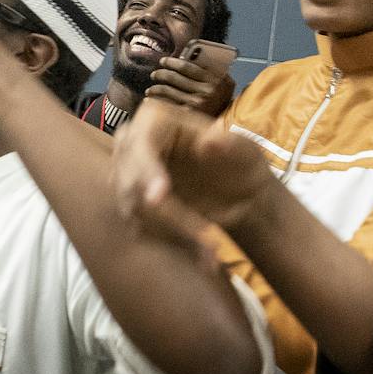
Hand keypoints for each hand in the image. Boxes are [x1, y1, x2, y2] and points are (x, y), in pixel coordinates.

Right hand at [113, 99, 274, 250]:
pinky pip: (140, 226)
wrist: (239, 195)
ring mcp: (126, 174)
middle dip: (167, 214)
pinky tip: (200, 254)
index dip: (146, 171)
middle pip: (132, 181)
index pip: (141, 145)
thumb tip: (210, 140)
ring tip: (212, 253)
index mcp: (155, 120)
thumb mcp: (246, 153)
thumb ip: (231, 145)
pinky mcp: (130, 203)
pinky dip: (168, 241)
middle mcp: (132, 144)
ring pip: (135, 209)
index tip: (158, 199)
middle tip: (206, 242)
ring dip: (172, 233)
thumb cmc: (242, 164)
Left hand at [148, 55, 235, 117]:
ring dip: (154, 88)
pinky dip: (154, 101)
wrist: (226, 131)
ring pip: (166, 89)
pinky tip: (150, 100)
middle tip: (154, 74)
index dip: (172, 62)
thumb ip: (211, 73)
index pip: (187, 66)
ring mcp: (197, 104)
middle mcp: (208, 92)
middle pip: (174, 77)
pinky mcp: (188, 115)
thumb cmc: (222, 107)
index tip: (164, 61)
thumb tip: (186, 59)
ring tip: (150, 90)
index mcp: (217, 80)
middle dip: (160, 74)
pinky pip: (165, 103)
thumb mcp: (224, 87)